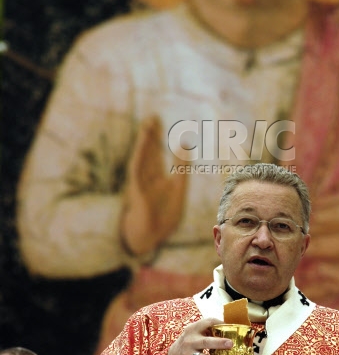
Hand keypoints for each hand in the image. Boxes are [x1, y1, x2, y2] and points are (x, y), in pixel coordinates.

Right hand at [120, 117, 186, 254]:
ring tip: (148, 123)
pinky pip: (137, 169)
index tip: (160, 123)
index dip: (157, 139)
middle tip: (153, 116)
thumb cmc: (164, 218)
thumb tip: (185, 145)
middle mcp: (147, 178)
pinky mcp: (137, 190)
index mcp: (156, 179)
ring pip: (143, 157)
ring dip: (145, 141)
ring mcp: (141, 183)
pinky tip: (143, 143)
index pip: (157, 155)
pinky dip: (140, 155)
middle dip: (151, 135)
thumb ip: (181, 168)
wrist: (151, 238)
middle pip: (148, 152)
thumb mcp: (178, 188)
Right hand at [167, 318, 233, 354]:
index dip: (218, 323)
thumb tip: (230, 329)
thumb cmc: (190, 342)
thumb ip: (208, 330)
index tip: (228, 326)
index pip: (207, 323)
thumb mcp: (195, 332)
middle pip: (205, 342)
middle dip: (218, 343)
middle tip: (230, 343)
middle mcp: (190, 342)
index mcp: (193, 330)